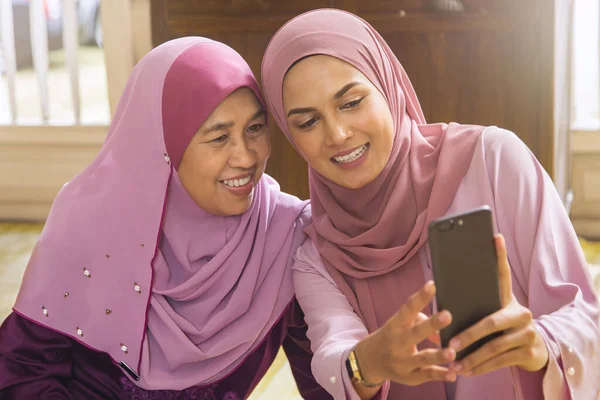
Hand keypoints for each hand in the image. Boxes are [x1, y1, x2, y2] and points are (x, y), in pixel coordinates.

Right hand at [355, 281, 457, 386]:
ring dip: (438, 356)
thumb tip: (444, 331)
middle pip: (415, 333)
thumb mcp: (399, 324)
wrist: (369, 361)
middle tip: (447, 315)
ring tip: (452, 352)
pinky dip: (440, 375)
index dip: (420, 297)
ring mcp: (402, 362)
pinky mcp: (409, 377)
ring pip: (422, 359)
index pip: (407, 309)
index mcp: (395, 325)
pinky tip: (453, 375)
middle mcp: (397, 343)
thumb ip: (422, 321)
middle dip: (431, 325)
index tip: (432, 285)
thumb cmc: (391, 336)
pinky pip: (426, 376)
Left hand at [448, 234, 548, 376]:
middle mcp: (521, 313)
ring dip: (471, 358)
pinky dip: (481, 368)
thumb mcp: (491, 312)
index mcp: (507, 298)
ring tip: (453, 364)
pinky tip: (466, 371)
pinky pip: (500, 362)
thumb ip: (472, 302)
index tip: (494, 236)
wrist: (533, 350)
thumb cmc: (501, 326)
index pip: (503, 274)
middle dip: (468, 335)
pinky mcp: (529, 352)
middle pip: (490, 322)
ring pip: (494, 347)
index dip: (499, 255)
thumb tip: (437, 288)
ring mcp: (527, 333)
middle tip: (450, 345)